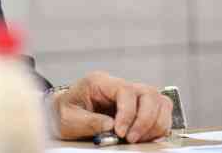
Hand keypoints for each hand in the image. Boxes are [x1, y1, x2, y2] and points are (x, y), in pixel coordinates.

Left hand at [47, 72, 171, 142]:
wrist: (60, 114)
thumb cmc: (63, 113)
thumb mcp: (68, 118)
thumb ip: (89, 121)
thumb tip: (112, 126)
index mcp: (99, 82)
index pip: (126, 90)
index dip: (128, 113)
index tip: (120, 133)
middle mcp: (118, 85)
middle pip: (149, 93)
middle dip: (145, 120)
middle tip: (131, 139)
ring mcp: (131, 96)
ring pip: (160, 102)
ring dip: (155, 124)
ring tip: (137, 139)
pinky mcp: (139, 108)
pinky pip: (161, 113)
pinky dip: (158, 127)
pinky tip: (144, 137)